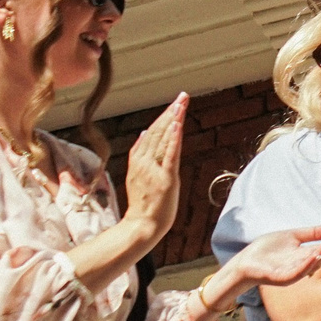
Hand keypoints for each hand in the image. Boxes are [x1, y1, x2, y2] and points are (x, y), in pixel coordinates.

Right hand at [120, 94, 188, 245]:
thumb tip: (144, 134)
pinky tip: (177, 125)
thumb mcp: (137, 175)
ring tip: (181, 104)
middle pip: (158, 131)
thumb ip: (140, 155)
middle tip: (183, 96)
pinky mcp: (165, 178)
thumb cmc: (144, 202)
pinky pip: (169, 154)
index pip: (152, 132)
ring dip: (173, 120)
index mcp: (138, 159)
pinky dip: (173, 139)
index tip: (175, 103)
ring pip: (164, 139)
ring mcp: (154, 169)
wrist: (142, 224)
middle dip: (171, 112)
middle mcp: (144, 161)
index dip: (164, 116)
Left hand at [209, 224, 320, 311]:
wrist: (244, 262)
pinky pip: (299, 273)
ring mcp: (295, 272)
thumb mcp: (293, 235)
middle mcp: (305, 265)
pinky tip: (316, 254)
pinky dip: (309, 264)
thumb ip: (313, 232)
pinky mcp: (283, 278)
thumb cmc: (267, 249)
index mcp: (307, 255)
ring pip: (315, 263)